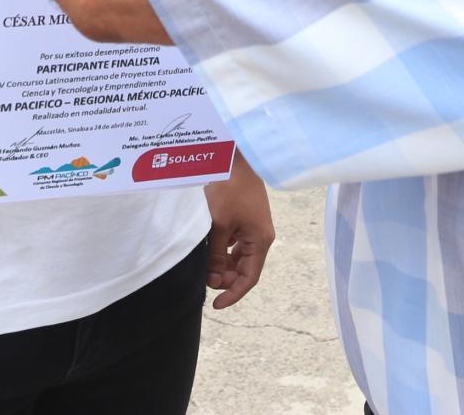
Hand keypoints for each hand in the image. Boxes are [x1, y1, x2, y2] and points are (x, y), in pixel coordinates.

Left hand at [202, 158, 274, 308]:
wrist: (235, 159)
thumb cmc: (230, 189)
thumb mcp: (219, 224)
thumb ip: (215, 254)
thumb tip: (212, 280)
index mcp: (260, 241)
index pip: (248, 278)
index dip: (233, 294)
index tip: (216, 304)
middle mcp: (260, 238)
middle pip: (242, 269)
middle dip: (223, 277)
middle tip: (203, 277)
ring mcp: (252, 229)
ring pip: (236, 257)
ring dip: (220, 264)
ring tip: (203, 263)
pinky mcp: (244, 221)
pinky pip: (233, 244)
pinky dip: (221, 250)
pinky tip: (207, 247)